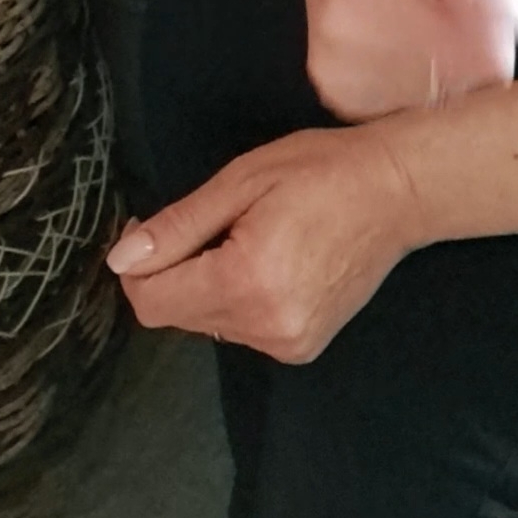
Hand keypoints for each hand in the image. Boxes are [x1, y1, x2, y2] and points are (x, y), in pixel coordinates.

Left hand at [105, 121, 417, 362]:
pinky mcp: (303, 347)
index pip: (153, 303)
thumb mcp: (241, 182)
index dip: (137, 265)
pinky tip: (267, 260)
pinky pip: (241, 329)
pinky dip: (237, 298)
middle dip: (174, 271)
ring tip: (246, 236)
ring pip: (208, 324)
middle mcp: (265, 328)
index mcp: (246, 283)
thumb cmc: (319, 170)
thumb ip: (177, 227)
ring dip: (206, 284)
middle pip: (178, 315)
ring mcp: (287, 344)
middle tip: (208, 220)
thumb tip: (121, 260)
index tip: (148, 225)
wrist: (397, 192)